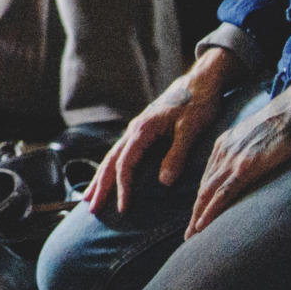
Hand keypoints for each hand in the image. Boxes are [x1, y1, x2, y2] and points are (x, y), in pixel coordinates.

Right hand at [88, 45, 237, 216]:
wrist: (200, 81)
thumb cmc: (198, 103)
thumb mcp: (190, 129)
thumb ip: (176, 155)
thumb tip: (164, 182)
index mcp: (142, 130)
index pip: (125, 164)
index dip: (122, 187)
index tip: (123, 208)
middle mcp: (134, 130)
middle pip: (111, 161)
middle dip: (100, 186)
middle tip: (91, 208)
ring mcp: (136, 130)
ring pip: (112, 157)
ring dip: (100, 178)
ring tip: (89, 197)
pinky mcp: (142, 131)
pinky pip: (120, 153)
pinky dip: (111, 168)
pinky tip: (108, 177)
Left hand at [186, 89, 290, 238]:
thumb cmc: (282, 123)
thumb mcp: (258, 137)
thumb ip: (250, 152)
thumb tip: (253, 166)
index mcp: (224, 145)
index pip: (208, 178)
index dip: (201, 199)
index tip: (196, 216)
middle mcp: (222, 153)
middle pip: (203, 189)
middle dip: (195, 213)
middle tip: (188, 235)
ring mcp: (232, 161)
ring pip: (208, 194)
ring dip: (198, 217)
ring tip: (192, 237)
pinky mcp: (245, 168)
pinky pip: (223, 194)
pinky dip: (210, 211)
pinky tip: (202, 225)